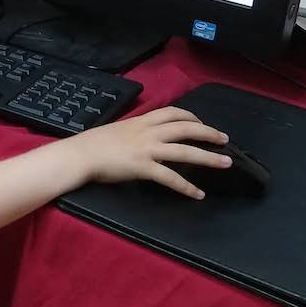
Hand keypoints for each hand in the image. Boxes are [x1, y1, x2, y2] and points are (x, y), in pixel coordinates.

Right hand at [60, 107, 230, 198]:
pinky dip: (186, 187)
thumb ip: (133, 132)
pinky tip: (197, 194)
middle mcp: (148, 132)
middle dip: (208, 133)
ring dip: (208, 157)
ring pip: (185, 151)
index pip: (172, 112)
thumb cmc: (92, 144)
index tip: (201, 123)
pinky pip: (170, 177)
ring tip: (226, 163)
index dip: (191, 116)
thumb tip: (141, 137)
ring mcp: (147, 149)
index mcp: (140, 121)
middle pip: (186, 128)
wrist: (80, 155)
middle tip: (224, 139)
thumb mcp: (117, 129)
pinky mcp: (143, 167)